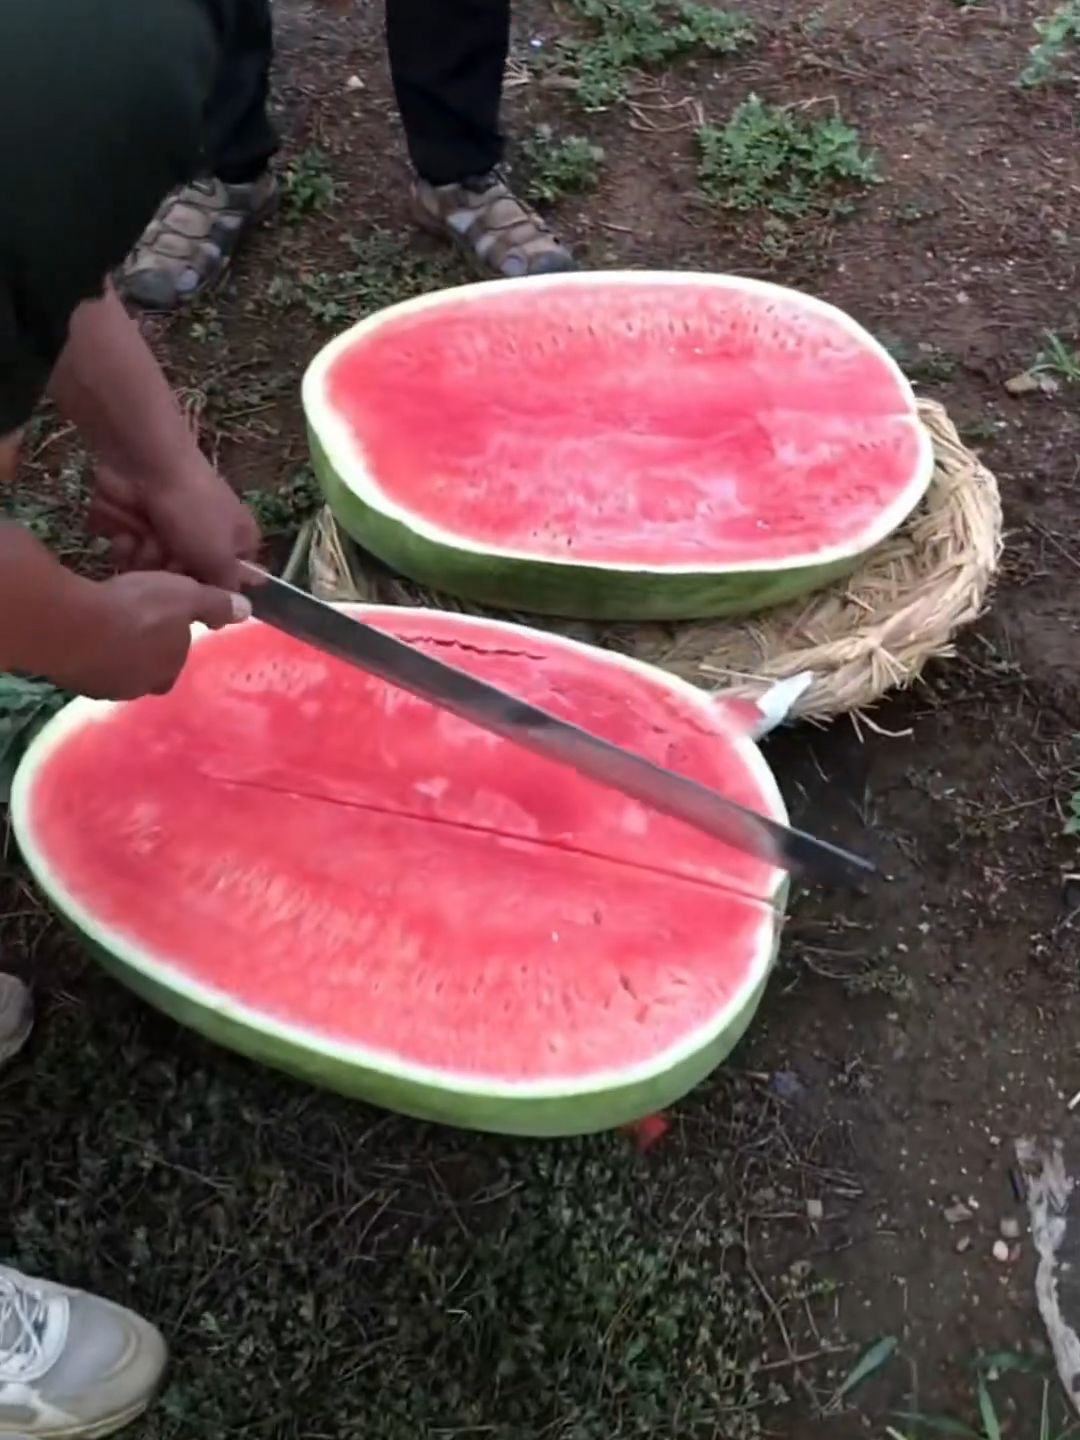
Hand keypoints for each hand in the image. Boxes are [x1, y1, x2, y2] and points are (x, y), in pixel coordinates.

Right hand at [54, 570, 250, 700]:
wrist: (75, 626)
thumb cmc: (140, 611)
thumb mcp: (186, 597)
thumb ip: (215, 604)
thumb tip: (247, 611)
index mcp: (167, 673)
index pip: (174, 658)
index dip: (169, 636)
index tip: (159, 614)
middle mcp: (136, 688)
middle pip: (143, 666)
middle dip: (140, 644)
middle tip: (132, 614)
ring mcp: (101, 687)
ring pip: (112, 664)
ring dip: (112, 645)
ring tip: (105, 615)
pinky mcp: (70, 680)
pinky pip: (82, 659)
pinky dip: (85, 644)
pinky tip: (81, 623)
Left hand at [87, 460, 260, 589]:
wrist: (144, 462)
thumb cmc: (193, 509)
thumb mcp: (221, 555)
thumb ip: (228, 588)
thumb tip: (240, 613)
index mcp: (236, 543)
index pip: (231, 584)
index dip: (213, 591)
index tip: (199, 593)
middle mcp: (204, 541)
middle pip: (186, 584)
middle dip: (173, 573)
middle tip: (171, 555)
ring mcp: (168, 534)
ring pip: (153, 574)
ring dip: (147, 557)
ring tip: (147, 534)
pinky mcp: (135, 528)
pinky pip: (127, 557)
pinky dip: (125, 544)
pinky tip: (127, 529)